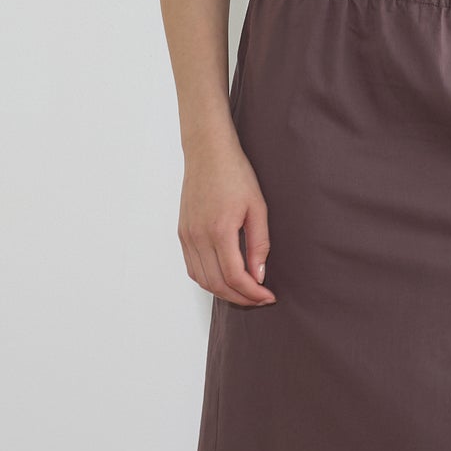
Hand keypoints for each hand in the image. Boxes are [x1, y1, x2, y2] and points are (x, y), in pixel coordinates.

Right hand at [179, 138, 275, 305]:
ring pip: (202, 280)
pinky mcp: (182, 232)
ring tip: (245, 291)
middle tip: (260, 298)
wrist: (207, 152)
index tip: (269, 297)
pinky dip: (208, 279)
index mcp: (219, 231)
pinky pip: (192, 267)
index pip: (235, 277)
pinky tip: (225, 278)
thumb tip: (259, 275)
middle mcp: (198, 237)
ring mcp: (187, 236)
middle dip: (240, 297)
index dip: (253, 293)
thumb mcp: (257, 207)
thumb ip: (259, 244)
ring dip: (223, 292)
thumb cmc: (235, 174)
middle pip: (217, 284)